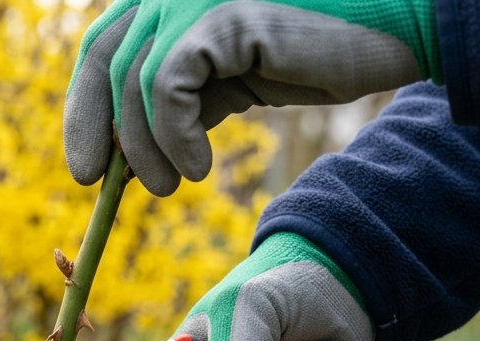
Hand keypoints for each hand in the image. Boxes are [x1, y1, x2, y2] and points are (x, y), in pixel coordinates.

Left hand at [65, 0, 439, 194]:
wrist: (394, 28)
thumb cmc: (321, 54)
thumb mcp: (237, 78)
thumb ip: (187, 97)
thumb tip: (129, 151)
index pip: (105, 45)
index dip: (85, 106)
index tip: (88, 164)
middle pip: (106, 58)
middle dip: (94, 128)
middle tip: (99, 184)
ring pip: (134, 81)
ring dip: (145, 148)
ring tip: (172, 184)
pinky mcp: (222, 14)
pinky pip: (168, 86)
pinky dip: (173, 135)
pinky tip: (199, 166)